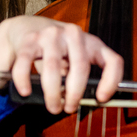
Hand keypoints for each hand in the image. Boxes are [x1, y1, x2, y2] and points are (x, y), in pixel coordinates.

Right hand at [0, 16, 123, 113]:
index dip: (111, 81)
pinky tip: (25, 91)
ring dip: (53, 93)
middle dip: (74, 93)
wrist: (27, 27)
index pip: (112, 60)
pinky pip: (26, 63)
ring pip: (53, 67)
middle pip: (80, 66)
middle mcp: (74, 35)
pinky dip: (24, 80)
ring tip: (53, 106)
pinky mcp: (30, 40)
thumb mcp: (75, 59)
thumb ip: (80, 77)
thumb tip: (83, 102)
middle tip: (69, 108)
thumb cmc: (57, 50)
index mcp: (92, 43)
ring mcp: (51, 35)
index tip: (102, 98)